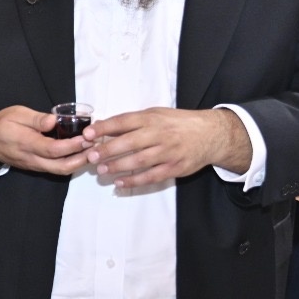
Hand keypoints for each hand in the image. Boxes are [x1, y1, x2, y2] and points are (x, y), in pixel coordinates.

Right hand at [0, 107, 90, 174]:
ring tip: (92, 151)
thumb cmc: (2, 123)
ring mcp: (34, 165)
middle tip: (95, 147)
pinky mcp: (36, 167)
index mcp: (26, 143)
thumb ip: (35, 118)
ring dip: (78, 163)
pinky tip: (80, 153)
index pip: (53, 149)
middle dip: (81, 159)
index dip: (72, 145)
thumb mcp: (16, 113)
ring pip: (60, 170)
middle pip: (61, 166)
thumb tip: (54, 121)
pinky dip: (70, 163)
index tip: (87, 137)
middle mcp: (31, 158)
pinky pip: (56, 169)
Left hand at [86, 107, 250, 187]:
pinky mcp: (175, 168)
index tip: (87, 135)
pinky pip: (151, 176)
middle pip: (129, 142)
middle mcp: (159, 134)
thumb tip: (102, 127)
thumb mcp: (155, 115)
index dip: (104, 128)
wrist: (210, 134)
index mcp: (152, 118)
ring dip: (118, 167)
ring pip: (139, 161)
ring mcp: (168, 152)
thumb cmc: (177, 123)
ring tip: (102, 171)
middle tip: (91, 156)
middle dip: (108, 150)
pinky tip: (120, 183)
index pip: (124, 122)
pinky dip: (134, 181)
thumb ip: (131, 121)